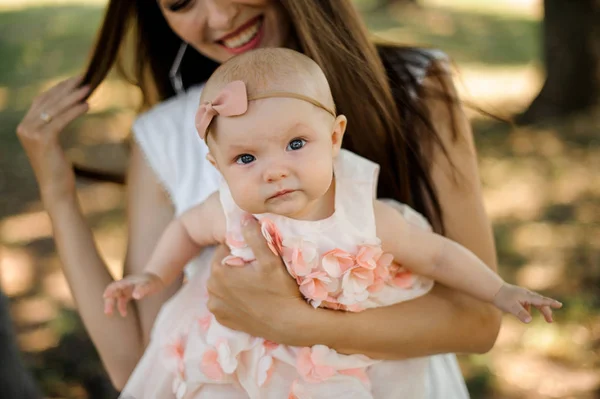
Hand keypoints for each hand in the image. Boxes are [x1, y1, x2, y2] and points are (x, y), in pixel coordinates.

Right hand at [16, 76, 89, 202]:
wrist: (56, 189)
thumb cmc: (59, 168)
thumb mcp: (53, 142)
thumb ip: (54, 125)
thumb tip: (71, 105)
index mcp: (25, 126)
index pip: (42, 100)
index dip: (58, 88)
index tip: (74, 80)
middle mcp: (24, 127)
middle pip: (48, 100)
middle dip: (66, 88)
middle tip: (84, 78)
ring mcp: (31, 133)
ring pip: (55, 108)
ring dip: (73, 96)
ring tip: (89, 88)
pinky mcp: (43, 140)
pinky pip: (61, 120)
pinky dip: (75, 111)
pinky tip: (87, 105)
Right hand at [103, 272, 164, 316]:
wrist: (156, 279)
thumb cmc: (152, 281)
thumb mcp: (149, 285)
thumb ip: (142, 289)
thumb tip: (135, 296)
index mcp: (128, 282)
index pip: (115, 285)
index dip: (110, 290)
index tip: (105, 296)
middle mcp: (125, 285)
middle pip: (113, 292)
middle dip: (109, 301)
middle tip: (107, 312)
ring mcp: (127, 289)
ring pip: (116, 297)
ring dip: (112, 305)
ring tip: (109, 314)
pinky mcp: (129, 293)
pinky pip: (122, 300)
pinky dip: (121, 306)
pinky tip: (124, 314)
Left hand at [206, 215, 308, 342]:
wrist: (289, 324)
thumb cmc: (280, 290)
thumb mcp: (270, 259)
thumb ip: (254, 236)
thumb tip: (243, 216)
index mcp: (218, 271)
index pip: (225, 249)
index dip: (241, 249)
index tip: (256, 256)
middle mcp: (211, 289)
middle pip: (222, 267)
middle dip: (236, 265)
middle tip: (257, 270)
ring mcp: (215, 307)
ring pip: (222, 284)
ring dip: (233, 282)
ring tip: (254, 285)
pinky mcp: (222, 319)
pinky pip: (224, 301)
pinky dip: (233, 299)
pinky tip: (250, 299)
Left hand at [493, 283, 561, 322]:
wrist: (492, 290)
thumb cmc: (502, 298)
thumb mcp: (511, 307)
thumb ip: (520, 313)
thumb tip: (530, 320)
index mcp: (527, 296)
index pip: (541, 301)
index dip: (551, 303)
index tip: (560, 305)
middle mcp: (526, 294)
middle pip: (540, 303)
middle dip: (546, 311)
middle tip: (550, 321)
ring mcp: (522, 295)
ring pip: (534, 302)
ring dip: (540, 310)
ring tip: (545, 318)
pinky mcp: (517, 297)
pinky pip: (527, 303)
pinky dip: (529, 308)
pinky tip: (524, 313)